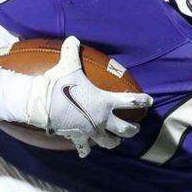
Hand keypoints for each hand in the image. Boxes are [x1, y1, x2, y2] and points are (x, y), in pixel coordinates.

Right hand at [25, 36, 152, 156]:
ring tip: (116, 141)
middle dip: (133, 130)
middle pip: (126, 130)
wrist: (41, 103)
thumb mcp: (68, 65)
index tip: (150, 101)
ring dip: (114, 142)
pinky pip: (84, 148)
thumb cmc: (58, 83)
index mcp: (105, 102)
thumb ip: (72, 51)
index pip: (131, 102)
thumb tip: (73, 38)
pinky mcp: (78, 138)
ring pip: (109, 142)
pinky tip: (86, 153)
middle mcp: (102, 119)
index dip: (143, 101)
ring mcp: (91, 131)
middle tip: (136, 128)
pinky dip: (85, 150)